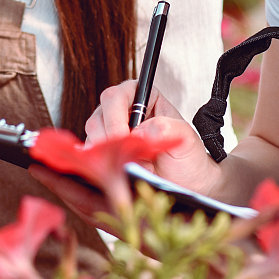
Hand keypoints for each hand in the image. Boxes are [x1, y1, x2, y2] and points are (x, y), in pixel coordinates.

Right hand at [84, 79, 225, 198]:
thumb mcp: (187, 139)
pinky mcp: (104, 152)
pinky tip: (120, 171)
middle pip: (100, 114)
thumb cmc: (186, 157)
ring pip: (93, 134)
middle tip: (125, 155)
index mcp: (144, 97)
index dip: (117, 115)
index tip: (126, 137)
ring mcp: (111, 131)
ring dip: (107, 152)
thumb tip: (144, 129)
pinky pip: (92, 154)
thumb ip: (169, 128)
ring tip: (131, 165)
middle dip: (109, 137)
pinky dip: (103, 164)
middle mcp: (123, 111)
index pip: (119, 94)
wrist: (184, 184)